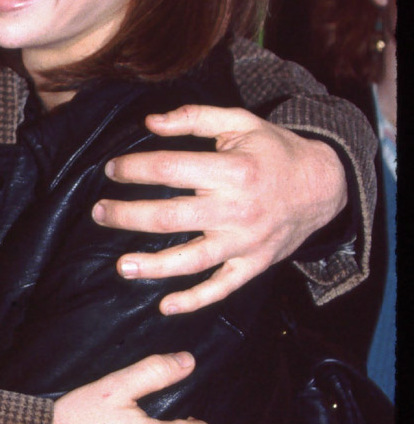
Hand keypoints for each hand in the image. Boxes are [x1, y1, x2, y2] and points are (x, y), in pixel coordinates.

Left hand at [92, 105, 346, 315]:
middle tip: (99, 213)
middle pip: (171, 217)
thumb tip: (149, 122)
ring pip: (192, 261)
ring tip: (121, 266)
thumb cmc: (273, 151)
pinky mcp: (254, 265)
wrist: (323, 186)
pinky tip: (165, 306)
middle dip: (128, 216)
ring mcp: (245, 242)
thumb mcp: (240, 122)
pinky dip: (194, 300)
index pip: (170, 169)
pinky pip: (222, 288)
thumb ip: (194, 118)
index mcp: (232, 170)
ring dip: (153, 266)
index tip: (111, 169)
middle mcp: (237, 210)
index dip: (135, 169)